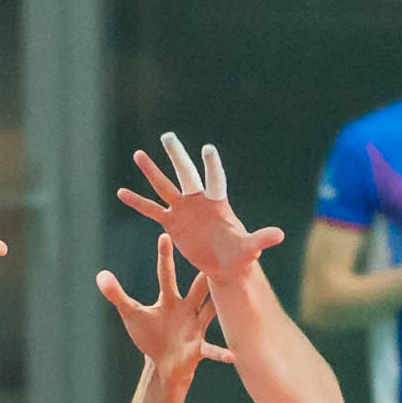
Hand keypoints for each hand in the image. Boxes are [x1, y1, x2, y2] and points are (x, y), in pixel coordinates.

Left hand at [99, 235, 232, 386]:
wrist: (164, 363)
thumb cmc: (150, 335)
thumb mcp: (132, 314)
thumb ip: (117, 295)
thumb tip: (100, 275)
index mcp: (169, 300)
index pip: (166, 274)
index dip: (165, 256)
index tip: (165, 235)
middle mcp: (186, 309)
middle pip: (197, 288)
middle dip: (204, 276)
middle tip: (216, 257)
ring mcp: (195, 328)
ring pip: (210, 312)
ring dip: (218, 307)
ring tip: (232, 298)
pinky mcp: (198, 348)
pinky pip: (212, 350)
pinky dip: (220, 354)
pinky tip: (231, 356)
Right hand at [119, 132, 285, 282]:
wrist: (226, 266)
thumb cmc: (240, 256)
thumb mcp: (250, 249)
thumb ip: (261, 239)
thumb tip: (279, 235)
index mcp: (218, 204)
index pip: (215, 180)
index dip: (212, 167)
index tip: (207, 149)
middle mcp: (199, 201)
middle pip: (187, 175)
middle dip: (177, 157)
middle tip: (168, 136)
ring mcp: (184, 210)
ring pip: (165, 187)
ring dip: (152, 172)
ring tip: (138, 154)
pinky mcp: (172, 223)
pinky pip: (152, 210)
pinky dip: (138, 202)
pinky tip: (122, 192)